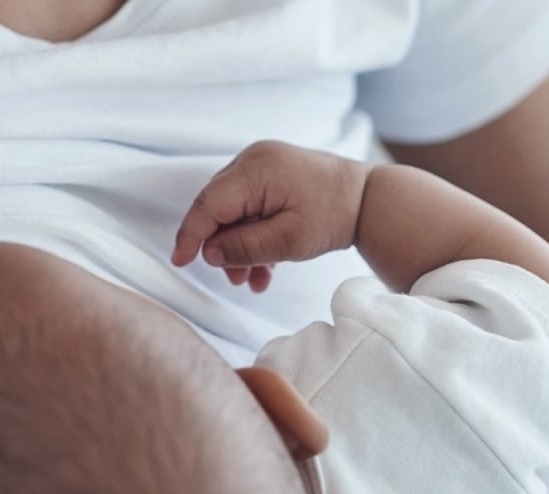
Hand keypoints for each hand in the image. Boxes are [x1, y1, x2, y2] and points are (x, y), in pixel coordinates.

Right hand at [171, 141, 369, 290]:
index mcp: (256, 169)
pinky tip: (264, 265)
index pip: (209, 204)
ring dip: (238, 247)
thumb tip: (208, 253)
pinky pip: (246, 207)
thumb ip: (245, 247)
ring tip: (253, 278)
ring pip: (230, 211)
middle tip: (236, 279)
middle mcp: (252, 160)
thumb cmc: (334, 215)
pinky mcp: (267, 174)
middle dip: (222, 247)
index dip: (191, 235)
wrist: (369, 198)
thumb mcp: (289, 241)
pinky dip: (251, 235)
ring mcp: (260, 165)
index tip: (180, 261)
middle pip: (217, 208)